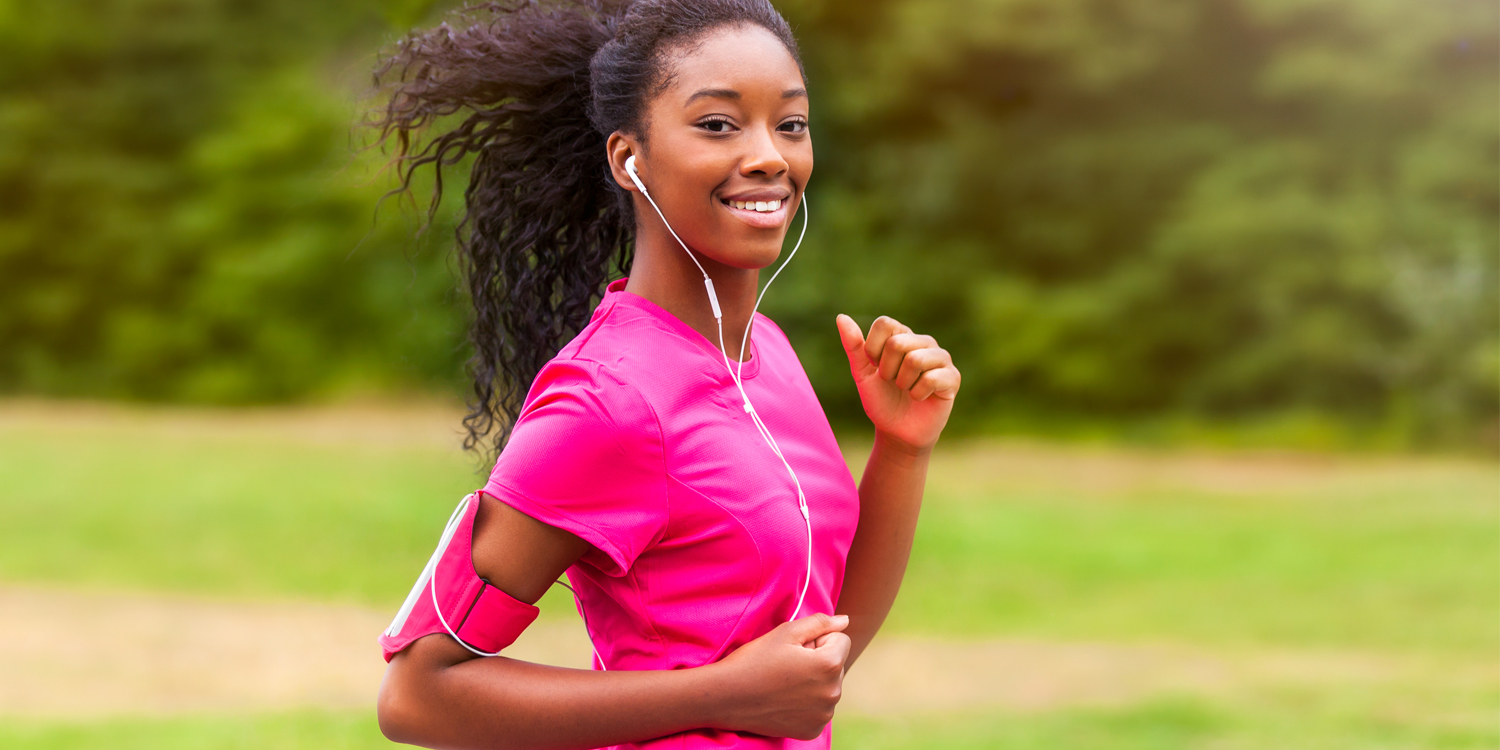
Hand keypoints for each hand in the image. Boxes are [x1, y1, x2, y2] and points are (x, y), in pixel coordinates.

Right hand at [710, 613, 850, 739]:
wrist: (727, 696)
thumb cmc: (755, 659)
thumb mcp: (786, 632)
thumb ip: (820, 623)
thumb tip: (845, 621)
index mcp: (829, 665)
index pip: (841, 641)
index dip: (818, 639)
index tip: (796, 648)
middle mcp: (833, 693)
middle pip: (836, 665)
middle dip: (818, 660)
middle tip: (787, 665)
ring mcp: (824, 715)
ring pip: (828, 687)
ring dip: (814, 682)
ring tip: (784, 682)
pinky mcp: (812, 730)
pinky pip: (819, 708)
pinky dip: (807, 703)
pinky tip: (784, 700)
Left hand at [836, 315, 960, 453]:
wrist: (897, 432)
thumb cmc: (881, 400)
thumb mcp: (862, 373)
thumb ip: (853, 346)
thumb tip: (841, 317)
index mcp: (902, 335)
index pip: (885, 324)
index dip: (873, 349)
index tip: (876, 367)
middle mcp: (924, 342)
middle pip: (897, 343)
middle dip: (887, 370)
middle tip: (893, 382)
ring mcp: (941, 358)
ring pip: (915, 360)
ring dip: (903, 383)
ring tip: (907, 389)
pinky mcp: (952, 377)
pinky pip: (931, 378)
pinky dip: (917, 394)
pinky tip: (920, 398)